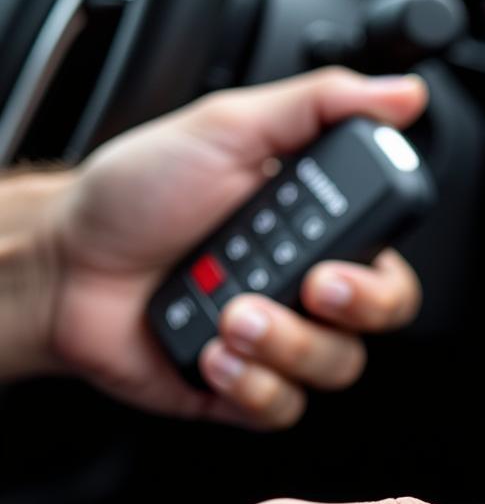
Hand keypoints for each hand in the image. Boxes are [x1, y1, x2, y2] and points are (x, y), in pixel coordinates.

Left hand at [48, 68, 427, 427]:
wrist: (65, 264)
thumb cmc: (136, 196)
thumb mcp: (229, 127)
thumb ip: (319, 107)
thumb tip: (400, 95)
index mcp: (317, 237)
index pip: (388, 274)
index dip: (379, 284)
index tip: (337, 266)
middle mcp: (305, 294)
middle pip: (373, 328)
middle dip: (343, 314)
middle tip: (302, 287)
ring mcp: (278, 344)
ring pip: (333, 370)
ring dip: (282, 345)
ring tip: (228, 313)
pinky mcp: (245, 388)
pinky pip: (282, 408)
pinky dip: (250, 383)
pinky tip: (212, 352)